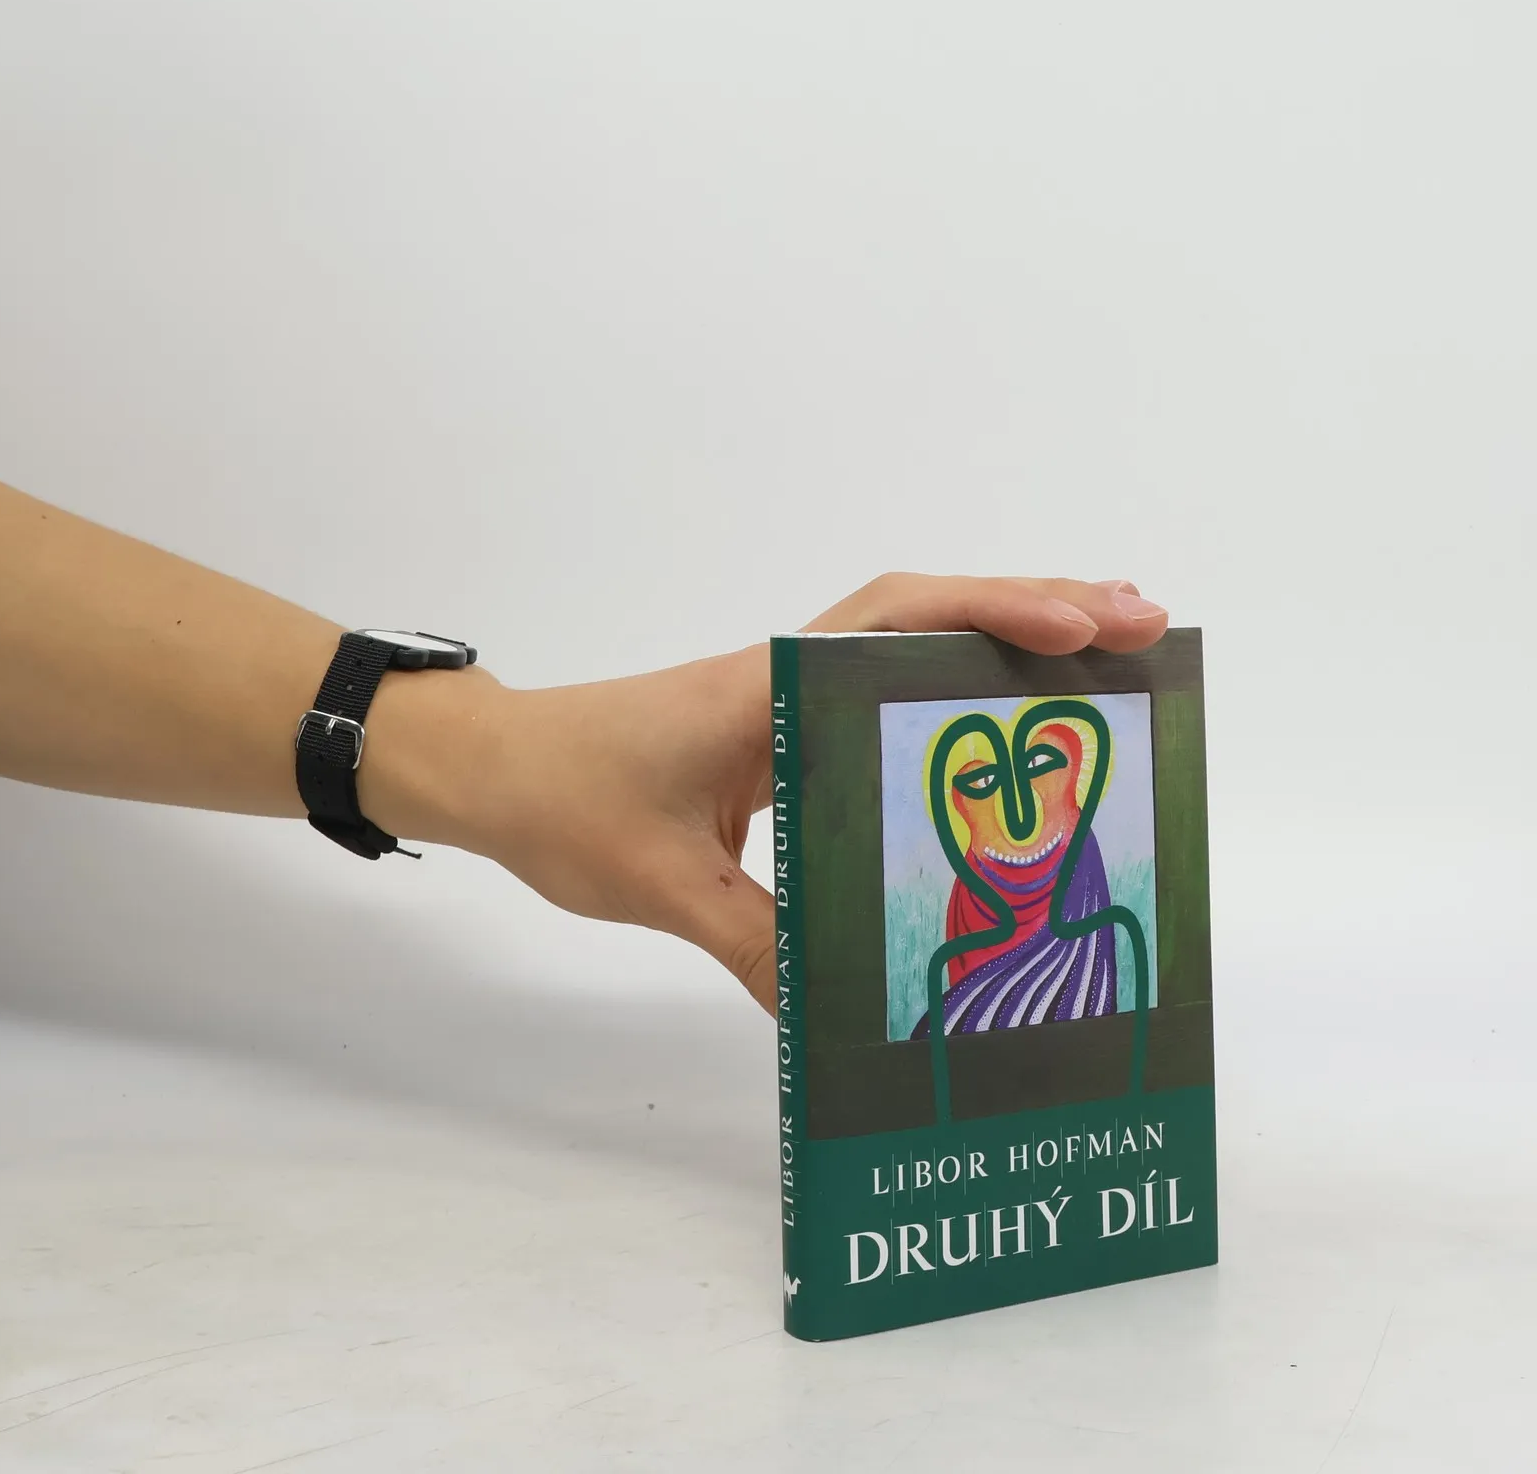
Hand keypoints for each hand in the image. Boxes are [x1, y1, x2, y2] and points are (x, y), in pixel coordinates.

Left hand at [368, 573, 1167, 1010]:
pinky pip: (872, 696)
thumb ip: (758, 944)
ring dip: (998, 641)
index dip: (996, 613)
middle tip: (1143, 626)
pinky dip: (941, 692)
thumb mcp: (663, 884)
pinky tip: (984, 738)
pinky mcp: (768, 729)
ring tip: (1103, 662)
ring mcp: (779, 696)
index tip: (1085, 628)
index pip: (898, 619)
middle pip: (927, 613)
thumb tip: (847, 1019)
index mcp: (767, 688)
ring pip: (906, 645)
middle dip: (1036, 611)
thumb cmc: (562, 802)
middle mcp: (785, 675)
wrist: (487, 771)